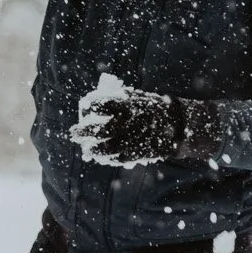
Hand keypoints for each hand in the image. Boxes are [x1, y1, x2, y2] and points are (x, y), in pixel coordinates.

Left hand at [70, 73, 219, 166]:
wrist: (178, 125)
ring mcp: (132, 141)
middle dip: (84, 132)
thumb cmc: (155, 107)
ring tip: (86, 149)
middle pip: (100, 130)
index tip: (84, 106)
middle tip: (73, 132)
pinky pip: (118, 158)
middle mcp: (128, 125)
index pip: (102, 106)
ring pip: (107, 149)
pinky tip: (101, 156)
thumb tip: (100, 94)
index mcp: (128, 107)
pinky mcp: (138, 153)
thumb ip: (121, 98)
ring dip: (93, 150)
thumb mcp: (140, 97)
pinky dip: (108, 158)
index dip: (90, 106)